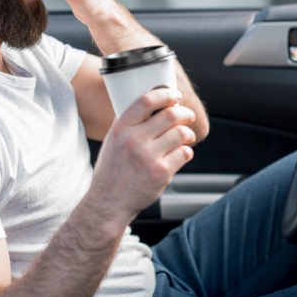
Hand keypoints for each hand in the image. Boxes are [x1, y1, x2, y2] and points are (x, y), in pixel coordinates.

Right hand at [87, 88, 195, 229]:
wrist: (108, 202)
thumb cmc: (111, 170)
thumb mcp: (111, 140)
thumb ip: (126, 122)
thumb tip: (146, 104)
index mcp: (121, 129)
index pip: (146, 101)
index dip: (165, 94)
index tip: (174, 95)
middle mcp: (134, 140)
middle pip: (169, 115)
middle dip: (184, 113)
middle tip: (187, 115)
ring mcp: (148, 157)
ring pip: (181, 133)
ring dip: (188, 133)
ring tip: (186, 136)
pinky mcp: (161, 173)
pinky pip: (184, 153)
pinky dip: (186, 151)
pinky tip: (180, 153)